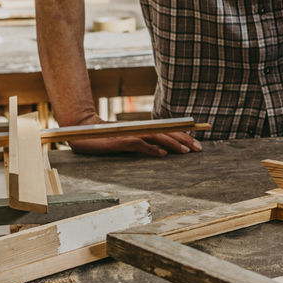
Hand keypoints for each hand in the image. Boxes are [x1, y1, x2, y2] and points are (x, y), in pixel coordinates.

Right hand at [66, 117, 202, 156]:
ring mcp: (132, 134)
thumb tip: (163, 151)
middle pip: (168, 132)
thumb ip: (145, 144)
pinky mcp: (122, 141)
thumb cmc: (109, 138)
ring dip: (172, 144)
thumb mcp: (130, 141)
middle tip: (199, 148)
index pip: (169, 130)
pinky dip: (151, 149)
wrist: (84, 131)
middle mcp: (141, 128)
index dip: (184, 136)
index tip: (197, 143)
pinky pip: (139, 144)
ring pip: (157, 136)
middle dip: (185, 140)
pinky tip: (162, 154)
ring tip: (185, 151)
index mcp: (144, 128)